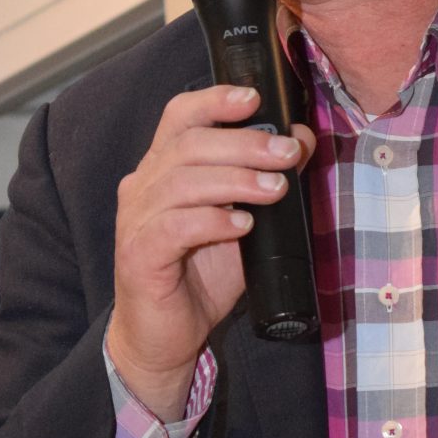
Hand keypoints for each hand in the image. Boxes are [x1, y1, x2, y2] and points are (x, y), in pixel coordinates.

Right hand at [108, 86, 314, 419]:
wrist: (164, 338)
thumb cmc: (199, 277)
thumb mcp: (242, 222)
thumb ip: (264, 183)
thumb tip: (301, 141)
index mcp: (162, 170)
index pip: (179, 117)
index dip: (214, 100)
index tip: (254, 99)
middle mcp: (143, 187)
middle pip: (188, 144)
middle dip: (244, 143)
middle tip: (287, 154)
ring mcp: (136, 221)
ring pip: (182, 181)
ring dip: (235, 179)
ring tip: (274, 189)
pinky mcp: (139, 255)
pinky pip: (173, 225)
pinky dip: (211, 220)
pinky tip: (241, 225)